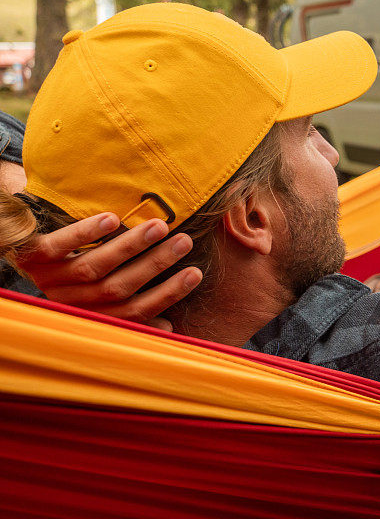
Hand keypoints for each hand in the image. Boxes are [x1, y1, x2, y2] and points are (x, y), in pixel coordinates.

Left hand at [14, 213, 201, 329]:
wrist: (15, 252)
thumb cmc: (71, 280)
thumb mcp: (98, 302)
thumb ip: (130, 312)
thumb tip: (168, 326)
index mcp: (92, 315)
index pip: (135, 311)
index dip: (167, 294)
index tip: (195, 273)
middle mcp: (72, 302)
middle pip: (118, 288)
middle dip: (155, 264)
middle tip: (184, 242)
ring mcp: (51, 280)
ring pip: (94, 267)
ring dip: (130, 246)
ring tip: (159, 226)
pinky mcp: (33, 256)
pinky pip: (58, 246)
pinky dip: (85, 234)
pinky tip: (111, 220)